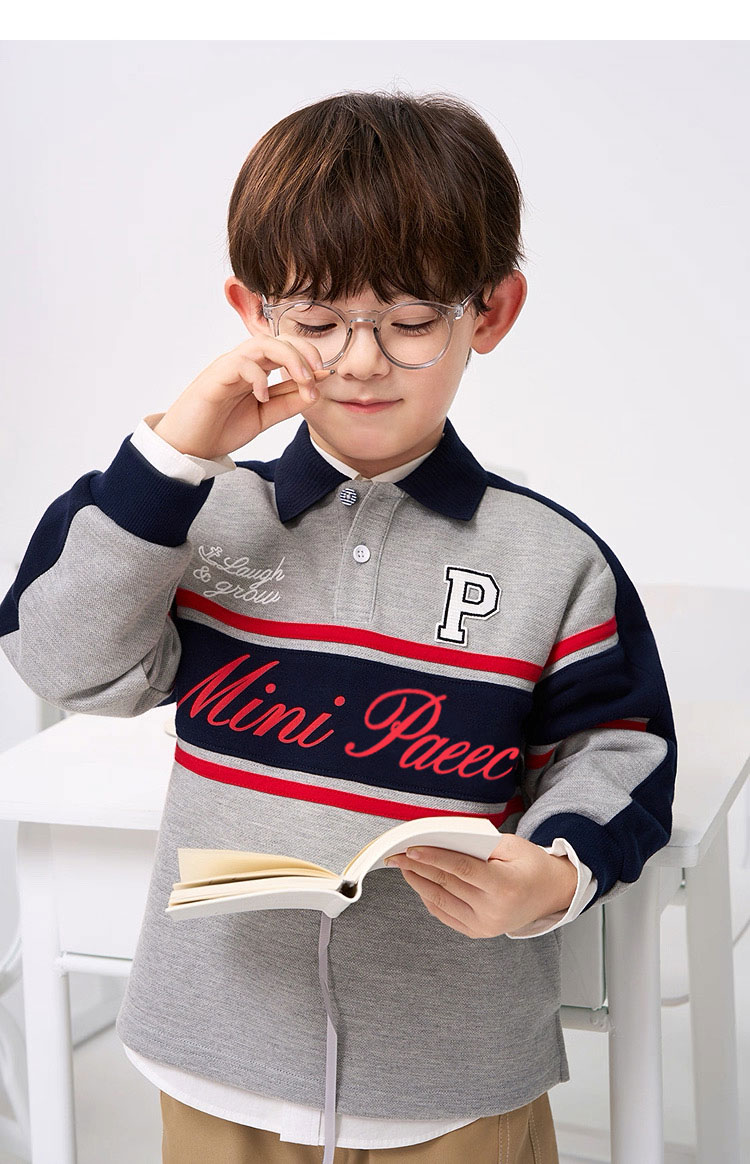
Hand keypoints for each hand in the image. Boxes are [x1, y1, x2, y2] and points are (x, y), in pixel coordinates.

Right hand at [151, 333, 333, 459]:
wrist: (188, 446)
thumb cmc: (221, 428)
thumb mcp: (265, 417)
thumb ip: (287, 404)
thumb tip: (315, 391)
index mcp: (256, 371)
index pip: (287, 352)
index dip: (310, 359)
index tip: (326, 377)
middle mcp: (244, 363)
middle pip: (277, 340)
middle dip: (304, 353)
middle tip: (317, 376)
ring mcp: (229, 367)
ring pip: (261, 344)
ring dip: (288, 358)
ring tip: (302, 379)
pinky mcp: (215, 377)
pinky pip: (240, 363)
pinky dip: (258, 377)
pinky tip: (263, 396)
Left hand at [383, 832, 578, 938]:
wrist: (550, 894)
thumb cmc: (531, 864)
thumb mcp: (512, 846)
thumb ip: (478, 845)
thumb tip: (441, 841)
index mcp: (504, 886)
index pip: (461, 869)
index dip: (434, 858)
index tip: (411, 849)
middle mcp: (494, 911)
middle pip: (447, 884)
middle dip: (418, 867)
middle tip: (396, 854)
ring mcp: (485, 926)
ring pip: (441, 901)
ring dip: (418, 883)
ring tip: (403, 866)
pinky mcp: (478, 932)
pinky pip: (445, 914)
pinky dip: (429, 898)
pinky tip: (419, 883)